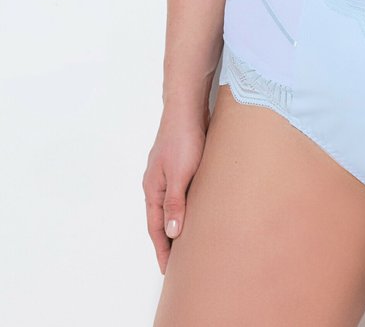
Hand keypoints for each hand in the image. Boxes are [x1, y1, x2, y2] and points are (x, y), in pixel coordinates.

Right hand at [142, 109, 207, 274]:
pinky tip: (199, 211)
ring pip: (172, 206)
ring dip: (178, 223)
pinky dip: (186, 207)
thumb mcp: (180, 174)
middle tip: (180, 263)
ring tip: (190, 242)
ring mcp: (168, 173)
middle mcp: (157, 183)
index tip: (169, 271)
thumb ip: (175, 203)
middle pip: (161, 219)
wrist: (188, 107)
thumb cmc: (183, 138)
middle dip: (168, 241)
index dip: (162, 249)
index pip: (156, 227)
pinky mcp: (181, 164)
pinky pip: (182, 193)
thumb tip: (171, 233)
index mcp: (153, 188)